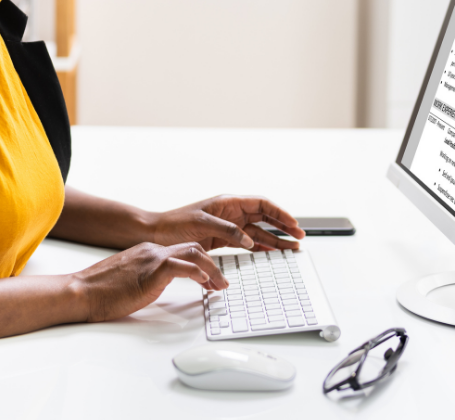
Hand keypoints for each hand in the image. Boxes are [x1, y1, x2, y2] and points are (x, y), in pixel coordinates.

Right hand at [72, 241, 226, 323]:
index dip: (201, 264)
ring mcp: (152, 259)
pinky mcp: (151, 271)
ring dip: (212, 269)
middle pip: (193, 247)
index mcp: (148, 252)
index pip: (182, 251)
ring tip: (220, 285)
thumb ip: (147, 277)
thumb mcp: (130, 280)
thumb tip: (159, 285)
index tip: (210, 279)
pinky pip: (181, 266)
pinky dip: (197, 273)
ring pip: (193, 253)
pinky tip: (205, 283)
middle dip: (212, 265)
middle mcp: (153, 251)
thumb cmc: (101, 291)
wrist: (81, 291)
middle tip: (221, 283)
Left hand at [150, 195, 305, 251]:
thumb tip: (248, 240)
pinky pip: (246, 242)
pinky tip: (269, 252)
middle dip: (283, 226)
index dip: (280, 213)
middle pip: (264, 217)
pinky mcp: (221, 239)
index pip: (262, 204)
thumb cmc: (174, 225)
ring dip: (274, 239)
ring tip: (291, 248)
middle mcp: (231, 212)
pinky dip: (259, 247)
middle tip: (300, 237)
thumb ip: (228, 231)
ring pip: (258, 231)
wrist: (155, 234)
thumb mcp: (202, 225)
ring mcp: (228, 226)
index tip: (294, 224)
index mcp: (228, 202)